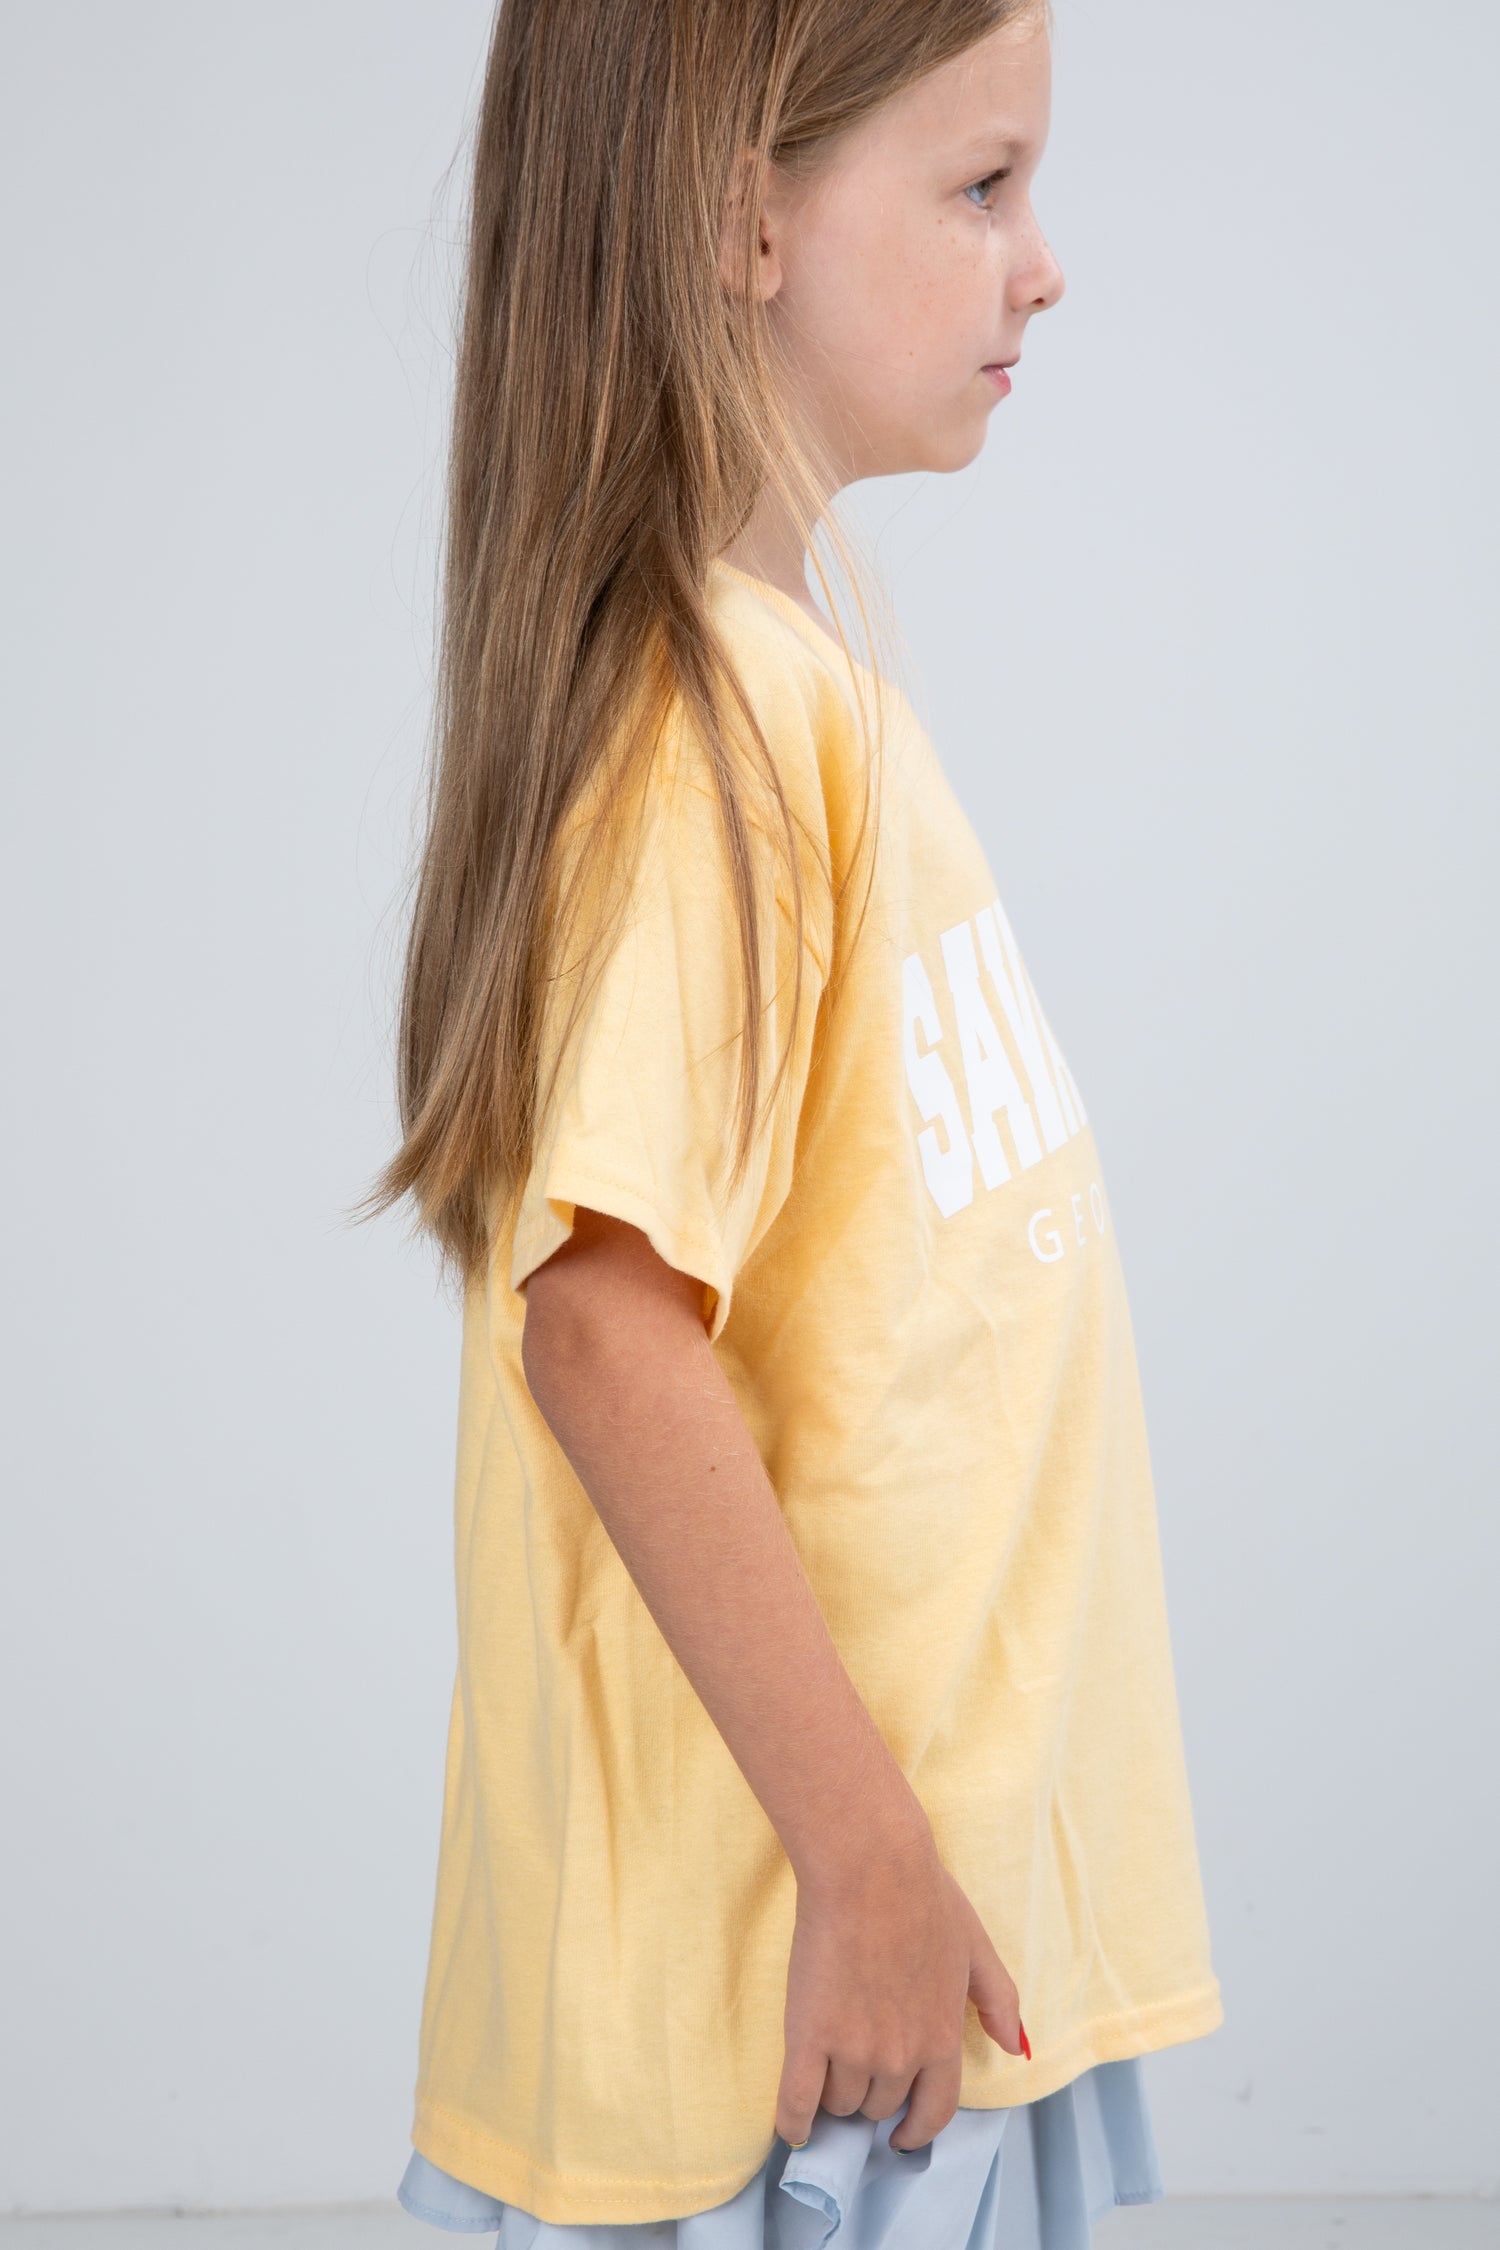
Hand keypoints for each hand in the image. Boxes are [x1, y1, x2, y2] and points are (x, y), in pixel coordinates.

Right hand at [776, 1831, 1026, 2152]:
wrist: (870, 1869)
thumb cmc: (924, 1897)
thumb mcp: (976, 1947)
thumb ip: (1000, 2001)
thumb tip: (1017, 2049)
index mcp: (942, 2040)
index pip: (934, 2111)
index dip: (917, 2128)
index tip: (903, 2135)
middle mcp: (902, 2057)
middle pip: (879, 2106)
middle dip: (870, 2093)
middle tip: (857, 2062)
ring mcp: (854, 2049)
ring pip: (840, 2102)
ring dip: (834, 2092)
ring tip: (826, 2063)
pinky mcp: (810, 2036)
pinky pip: (797, 2102)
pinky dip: (794, 2121)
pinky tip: (792, 2126)